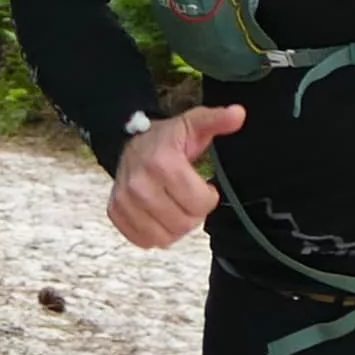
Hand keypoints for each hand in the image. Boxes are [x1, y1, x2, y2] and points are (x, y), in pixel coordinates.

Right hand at [102, 104, 244, 249]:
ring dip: (176, 226)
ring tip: (175, 207)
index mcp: (162, 163)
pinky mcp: (116, 213)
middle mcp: (139, 184)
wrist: (128, 143)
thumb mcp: (194, 124)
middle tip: (188, 198)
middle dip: (193, 213)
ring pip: (164, 237)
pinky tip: (160, 216)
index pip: (199, 204)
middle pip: (183, 223)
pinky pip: (144, 240)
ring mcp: (124, 200)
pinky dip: (156, 233)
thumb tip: (238, 114)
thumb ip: (216, 120)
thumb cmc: (166, 139)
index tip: (204, 187)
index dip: (208, 198)